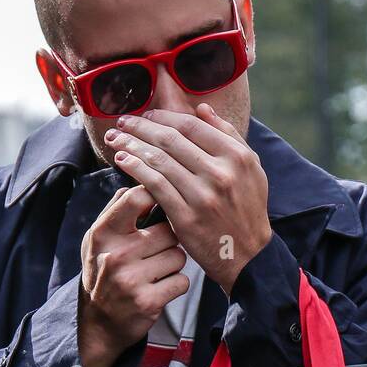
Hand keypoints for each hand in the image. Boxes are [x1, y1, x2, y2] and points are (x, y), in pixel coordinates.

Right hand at [76, 184, 188, 366]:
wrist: (99, 324)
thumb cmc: (102, 273)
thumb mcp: (97, 240)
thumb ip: (116, 211)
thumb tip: (138, 181)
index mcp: (104, 233)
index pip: (137, 197)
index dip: (157, 195)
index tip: (164, 202)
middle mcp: (116, 254)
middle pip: (168, 231)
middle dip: (168, 241)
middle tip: (155, 253)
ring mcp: (132, 280)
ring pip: (178, 256)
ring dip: (173, 264)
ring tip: (156, 272)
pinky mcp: (148, 302)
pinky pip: (181, 281)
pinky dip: (176, 285)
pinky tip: (160, 289)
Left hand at [104, 105, 272, 295]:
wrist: (248, 257)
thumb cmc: (247, 210)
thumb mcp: (251, 169)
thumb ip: (228, 136)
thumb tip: (202, 109)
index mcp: (236, 156)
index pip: (191, 126)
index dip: (163, 117)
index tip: (146, 116)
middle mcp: (221, 173)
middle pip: (171, 140)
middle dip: (140, 127)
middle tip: (122, 122)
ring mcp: (203, 196)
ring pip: (159, 160)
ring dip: (131, 145)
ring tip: (116, 139)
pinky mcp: (186, 218)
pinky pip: (155, 186)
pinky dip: (135, 169)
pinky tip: (122, 160)